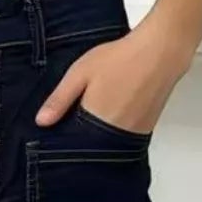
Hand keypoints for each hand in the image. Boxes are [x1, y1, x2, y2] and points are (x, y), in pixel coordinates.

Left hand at [35, 19, 195, 134]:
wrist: (159, 54)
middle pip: (91, 147)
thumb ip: (59, 100)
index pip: (72, 143)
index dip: (64, 135)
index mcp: (95, 122)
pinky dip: (113, 131)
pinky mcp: (145, 131)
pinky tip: (112, 111)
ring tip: (96, 111)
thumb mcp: (80, 73)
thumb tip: (41, 122)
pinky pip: (122, 139)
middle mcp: (115, 135)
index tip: (57, 127)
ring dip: (98, 135)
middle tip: (77, 115)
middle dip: (81, 137)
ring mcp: (133, 135)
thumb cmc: (119, 59)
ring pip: (107, 144)